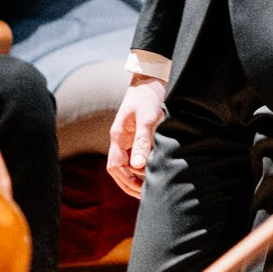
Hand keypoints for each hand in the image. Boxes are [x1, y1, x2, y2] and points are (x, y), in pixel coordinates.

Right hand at [108, 77, 167, 197]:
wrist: (152, 77)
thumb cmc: (149, 95)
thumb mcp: (147, 118)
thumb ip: (142, 141)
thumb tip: (138, 166)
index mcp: (118, 137)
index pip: (114, 166)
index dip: (125, 181)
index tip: (141, 191)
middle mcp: (120, 139)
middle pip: (119, 169)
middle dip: (131, 183)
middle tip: (149, 195)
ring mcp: (129, 137)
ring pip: (129, 163)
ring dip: (139, 176)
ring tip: (155, 185)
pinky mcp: (139, 135)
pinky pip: (138, 155)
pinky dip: (145, 165)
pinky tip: (158, 170)